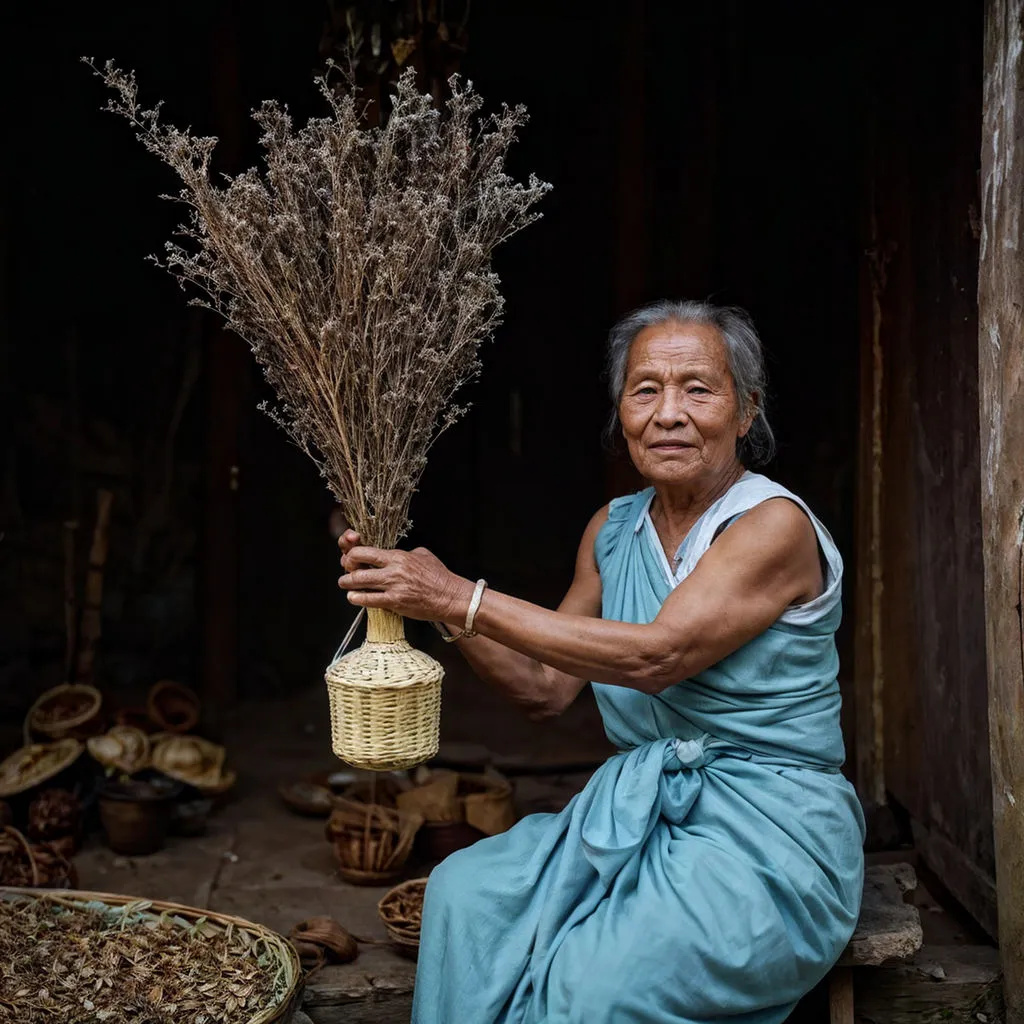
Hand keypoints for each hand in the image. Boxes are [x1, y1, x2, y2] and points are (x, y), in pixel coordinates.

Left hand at [338, 533, 472, 622]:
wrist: (449, 596)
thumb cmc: (439, 576)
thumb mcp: (422, 555)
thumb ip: (405, 553)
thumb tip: (394, 555)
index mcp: (398, 556)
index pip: (364, 551)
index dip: (352, 555)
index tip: (351, 559)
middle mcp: (393, 570)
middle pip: (357, 567)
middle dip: (347, 571)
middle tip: (346, 575)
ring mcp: (393, 586)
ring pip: (359, 584)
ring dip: (348, 585)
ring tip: (347, 587)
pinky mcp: (394, 602)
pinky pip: (368, 600)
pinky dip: (357, 599)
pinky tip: (354, 598)